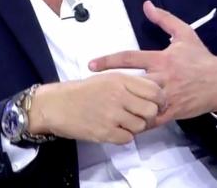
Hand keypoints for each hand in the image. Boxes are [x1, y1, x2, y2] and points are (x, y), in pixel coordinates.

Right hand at [28, 72, 164, 144]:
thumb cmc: (83, 91)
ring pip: (141, 126)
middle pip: (151, 110)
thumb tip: (157, 90)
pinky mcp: (105, 132)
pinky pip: (128, 138)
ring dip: (135, 127)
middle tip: (140, 116)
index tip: (156, 104)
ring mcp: (112, 114)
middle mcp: (119, 95)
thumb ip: (131, 83)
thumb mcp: (108, 78)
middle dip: (149, 115)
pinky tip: (114, 130)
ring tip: (123, 122)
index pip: (154, 90)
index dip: (160, 99)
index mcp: (121, 79)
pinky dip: (124, 136)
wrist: (56, 105)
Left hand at [89, 1, 216, 125]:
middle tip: (92, 88)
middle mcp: (162, 78)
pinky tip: (124, 123)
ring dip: (122, 106)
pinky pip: (151, 120)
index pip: (130, 58)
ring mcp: (166, 97)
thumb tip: (146, 5)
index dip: (108, 61)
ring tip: (104, 107)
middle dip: (111, 86)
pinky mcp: (172, 112)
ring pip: (139, 104)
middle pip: (130, 83)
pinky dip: (138, 122)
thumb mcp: (185, 34)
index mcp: (161, 59)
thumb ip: (164, 19)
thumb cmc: (200, 58)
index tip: (91, 64)